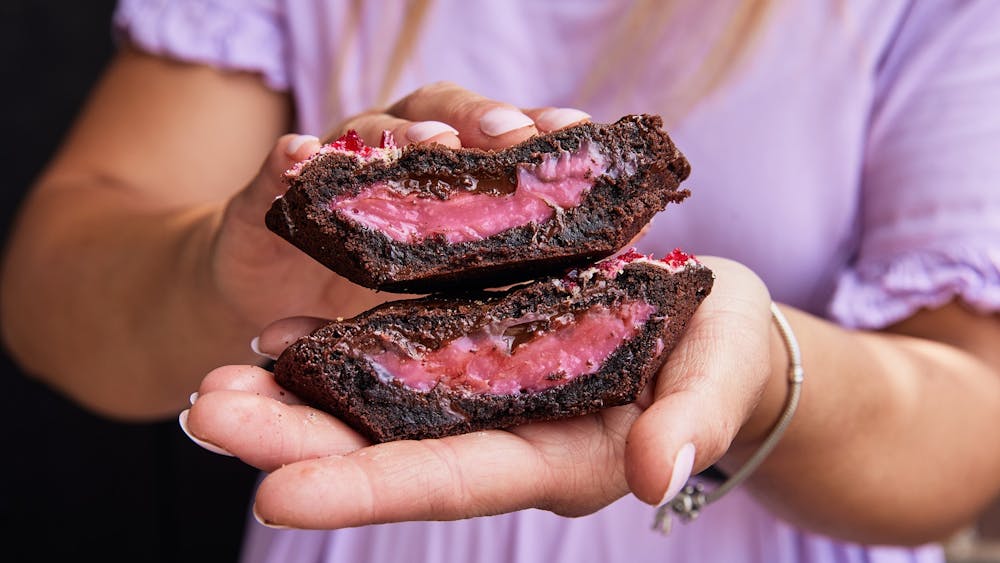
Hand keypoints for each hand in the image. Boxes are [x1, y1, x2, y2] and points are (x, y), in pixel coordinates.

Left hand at [183, 257, 780, 528]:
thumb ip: (691, 421)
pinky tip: (281, 336)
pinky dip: (341, 350)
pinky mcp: (481, 348)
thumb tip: (656, 472)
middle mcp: (508, 431)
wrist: (714, 330)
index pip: (458, 478)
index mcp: (564, 452)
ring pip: (381, 405)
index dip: (370, 488)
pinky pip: (402, 354)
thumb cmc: (725, 354)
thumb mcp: (721, 375)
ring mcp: (488, 391)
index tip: (273, 496)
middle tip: (208, 414)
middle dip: (298, 441)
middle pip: (393, 448)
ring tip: (220, 381)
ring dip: (297, 397)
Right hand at [208, 82, 592, 328]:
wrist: (273, 301)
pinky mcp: (273, 195)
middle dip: (480, 119)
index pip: (496, 138)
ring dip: (399, 132)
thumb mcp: (445, 291)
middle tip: (511, 135)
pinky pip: (282, 167)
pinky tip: (304, 158)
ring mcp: (337, 172)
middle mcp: (396, 159)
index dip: (536, 129)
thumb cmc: (372, 296)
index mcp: (444, 178)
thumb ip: (509, 269)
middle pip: (441, 115)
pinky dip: (293, 160)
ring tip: (427, 143)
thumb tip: (613, 260)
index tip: (577, 132)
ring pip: (369, 130)